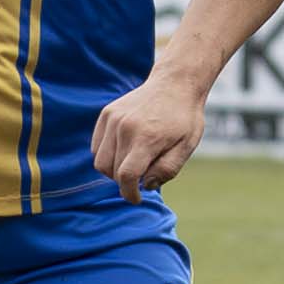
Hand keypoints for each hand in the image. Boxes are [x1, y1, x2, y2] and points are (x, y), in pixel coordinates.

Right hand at [93, 70, 207, 203]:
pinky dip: (107, 154)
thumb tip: (145, 185)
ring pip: (100, 160)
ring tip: (134, 162)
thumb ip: (166, 170)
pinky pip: (96, 146)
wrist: (175, 84)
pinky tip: (125, 150)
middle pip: (112, 171)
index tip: (136, 198)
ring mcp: (113, 119)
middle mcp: (125, 127)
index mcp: (146, 138)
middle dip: (125, 181)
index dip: (129, 193)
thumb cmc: (184, 118)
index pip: (126, 176)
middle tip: (143, 175)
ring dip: (114, 169)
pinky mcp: (106, 114)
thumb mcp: (186, 147)